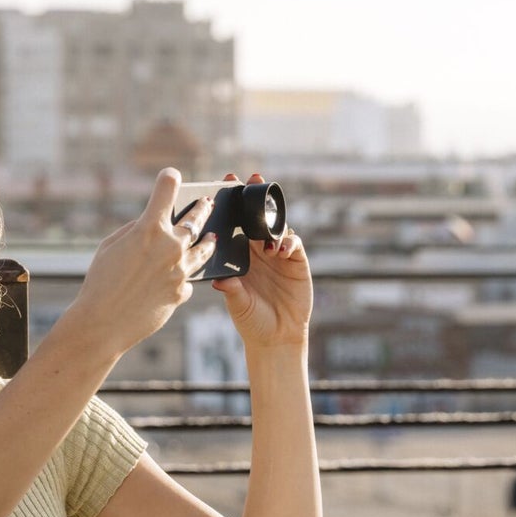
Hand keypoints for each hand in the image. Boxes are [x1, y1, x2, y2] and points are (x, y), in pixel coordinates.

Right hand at [66, 169, 219, 356]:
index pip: (166, 189)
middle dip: (201, 208)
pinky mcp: (183, 292)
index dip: (169, 178)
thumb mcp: (111, 246)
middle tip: (207, 203)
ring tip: (212, 238)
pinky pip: (188, 280)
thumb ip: (136, 230)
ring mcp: (180, 270)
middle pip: (195, 219)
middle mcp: (171, 246)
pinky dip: (182, 278)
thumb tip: (153, 225)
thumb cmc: (100, 282)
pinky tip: (179, 279)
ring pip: (203, 249)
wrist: (104, 323)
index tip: (172, 175)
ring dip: (208, 241)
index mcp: (149, 228)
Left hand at [212, 173, 312, 350]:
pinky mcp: (296, 262)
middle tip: (251, 178)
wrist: (277, 338)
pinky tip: (278, 249)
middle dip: (254, 197)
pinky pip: (292, 243)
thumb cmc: (252, 321)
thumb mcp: (237, 304)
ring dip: (272, 218)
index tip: (223, 185)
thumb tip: (219, 279)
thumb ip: (231, 290)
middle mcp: (258, 251)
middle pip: (256, 217)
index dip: (231, 205)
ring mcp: (278, 254)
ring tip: (266, 218)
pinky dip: (286, 241)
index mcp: (239, 256)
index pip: (235, 224)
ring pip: (276, 227)